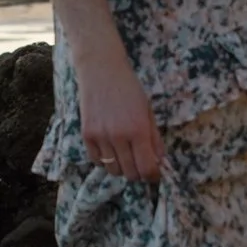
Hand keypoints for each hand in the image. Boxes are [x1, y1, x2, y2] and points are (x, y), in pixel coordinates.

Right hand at [73, 43, 163, 181]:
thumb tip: (160, 161)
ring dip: (122, 168)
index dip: (153, 176)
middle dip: (138, 173)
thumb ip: (154, 137)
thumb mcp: (148, 110)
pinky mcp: (86, 135)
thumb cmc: (129, 88)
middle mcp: (119, 137)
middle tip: (141, 165)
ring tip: (126, 156)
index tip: (154, 174)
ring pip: (113, 170)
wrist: (101, 70)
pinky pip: (97, 161)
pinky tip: (111, 150)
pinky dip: (105, 161)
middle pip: (130, 173)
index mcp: (138, 130)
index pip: (147, 168)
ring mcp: (101, 137)